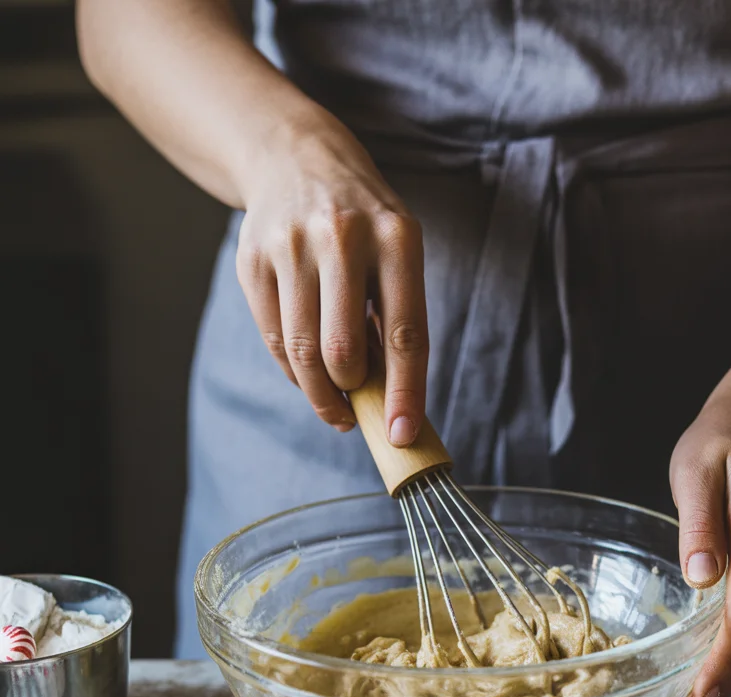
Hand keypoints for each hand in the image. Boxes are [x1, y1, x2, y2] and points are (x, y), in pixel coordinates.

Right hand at [234, 106, 427, 443]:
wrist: (294, 156)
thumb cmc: (363, 223)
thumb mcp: (398, 251)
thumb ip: (398, 317)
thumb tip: (394, 402)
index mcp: (396, 238)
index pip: (405, 334)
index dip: (405, 392)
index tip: (401, 434)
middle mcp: (342, 237)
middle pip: (342, 351)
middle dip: (351, 391)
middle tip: (358, 403)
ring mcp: (291, 246)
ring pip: (301, 353)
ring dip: (320, 392)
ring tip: (335, 400)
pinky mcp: (252, 260)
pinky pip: (274, 340)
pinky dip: (293, 370)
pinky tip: (308, 368)